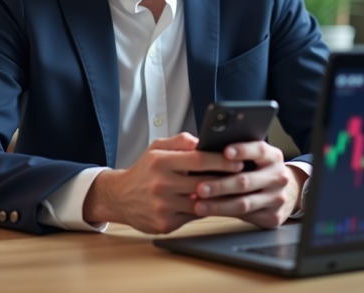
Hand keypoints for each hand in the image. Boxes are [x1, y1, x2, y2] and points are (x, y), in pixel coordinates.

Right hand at [82, 133, 242, 233]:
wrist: (120, 197)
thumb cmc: (144, 171)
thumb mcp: (157, 148)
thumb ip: (181, 141)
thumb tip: (203, 140)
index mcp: (161, 161)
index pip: (199, 159)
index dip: (222, 160)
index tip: (238, 160)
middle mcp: (161, 184)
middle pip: (203, 182)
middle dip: (226, 180)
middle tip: (243, 177)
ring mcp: (163, 206)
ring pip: (202, 203)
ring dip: (219, 198)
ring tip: (233, 191)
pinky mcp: (165, 224)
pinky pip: (194, 217)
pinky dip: (205, 210)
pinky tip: (215, 204)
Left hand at [192, 141, 307, 227]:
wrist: (286, 192)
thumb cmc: (259, 170)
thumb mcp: (255, 157)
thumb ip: (235, 156)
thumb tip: (203, 153)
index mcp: (273, 157)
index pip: (259, 150)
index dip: (242, 150)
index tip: (225, 151)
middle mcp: (278, 177)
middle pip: (246, 181)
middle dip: (220, 185)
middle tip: (199, 188)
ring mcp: (277, 198)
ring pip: (244, 203)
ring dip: (219, 204)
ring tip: (199, 205)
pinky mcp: (273, 216)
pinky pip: (245, 216)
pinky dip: (224, 213)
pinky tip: (210, 211)